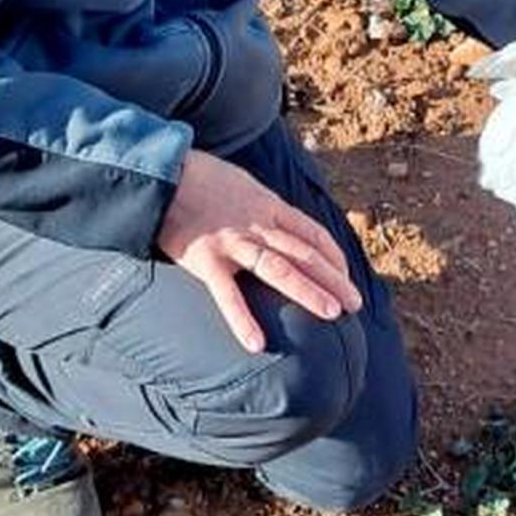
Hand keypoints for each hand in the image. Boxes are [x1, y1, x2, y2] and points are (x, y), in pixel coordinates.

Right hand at [157, 147, 360, 355]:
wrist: (160, 171)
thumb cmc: (197, 177)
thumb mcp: (240, 182)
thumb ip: (259, 205)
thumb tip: (274, 220)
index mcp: (267, 205)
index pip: (312, 232)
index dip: (333, 256)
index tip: (345, 276)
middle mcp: (257, 223)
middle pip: (305, 252)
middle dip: (333, 278)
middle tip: (355, 304)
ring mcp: (232, 241)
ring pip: (279, 268)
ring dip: (308, 291)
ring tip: (333, 314)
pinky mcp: (205, 259)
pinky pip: (226, 293)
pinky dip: (242, 318)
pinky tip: (257, 343)